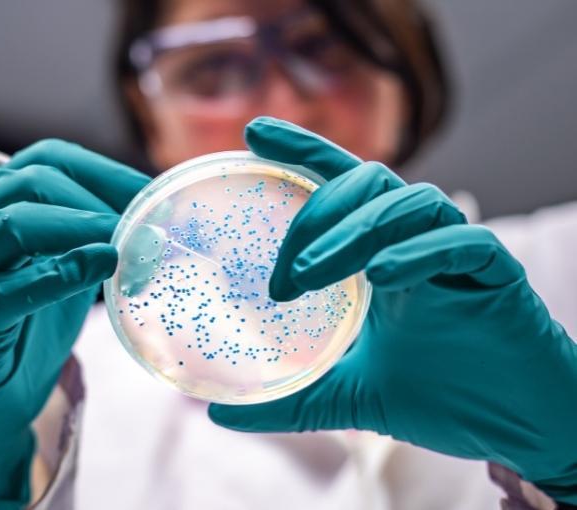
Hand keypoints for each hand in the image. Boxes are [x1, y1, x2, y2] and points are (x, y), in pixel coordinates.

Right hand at [0, 139, 148, 507]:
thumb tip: (157, 222)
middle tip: (144, 220)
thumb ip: (96, 241)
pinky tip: (100, 267)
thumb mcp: (66, 269)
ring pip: (15, 224)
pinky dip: (62, 274)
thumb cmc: (29, 326)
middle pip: (31, 182)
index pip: (45, 160)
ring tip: (124, 241)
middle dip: (96, 197)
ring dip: (80, 226)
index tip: (151, 191)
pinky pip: (13, 287)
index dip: (102, 170)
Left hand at [208, 118, 576, 502]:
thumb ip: (290, 399)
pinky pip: (460, 242)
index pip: (339, 184)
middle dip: (317, 213)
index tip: (252, 132)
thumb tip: (220, 414)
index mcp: (381, 255)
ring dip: (354, 232)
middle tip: (283, 273)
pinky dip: (417, 252)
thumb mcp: (347, 397)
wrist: (516, 426)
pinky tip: (382, 277)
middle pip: (368, 181)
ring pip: (410, 202)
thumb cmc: (442, 397)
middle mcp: (417, 242)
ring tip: (311, 276)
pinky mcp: (497, 274)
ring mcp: (457, 254)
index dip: (302, 151)